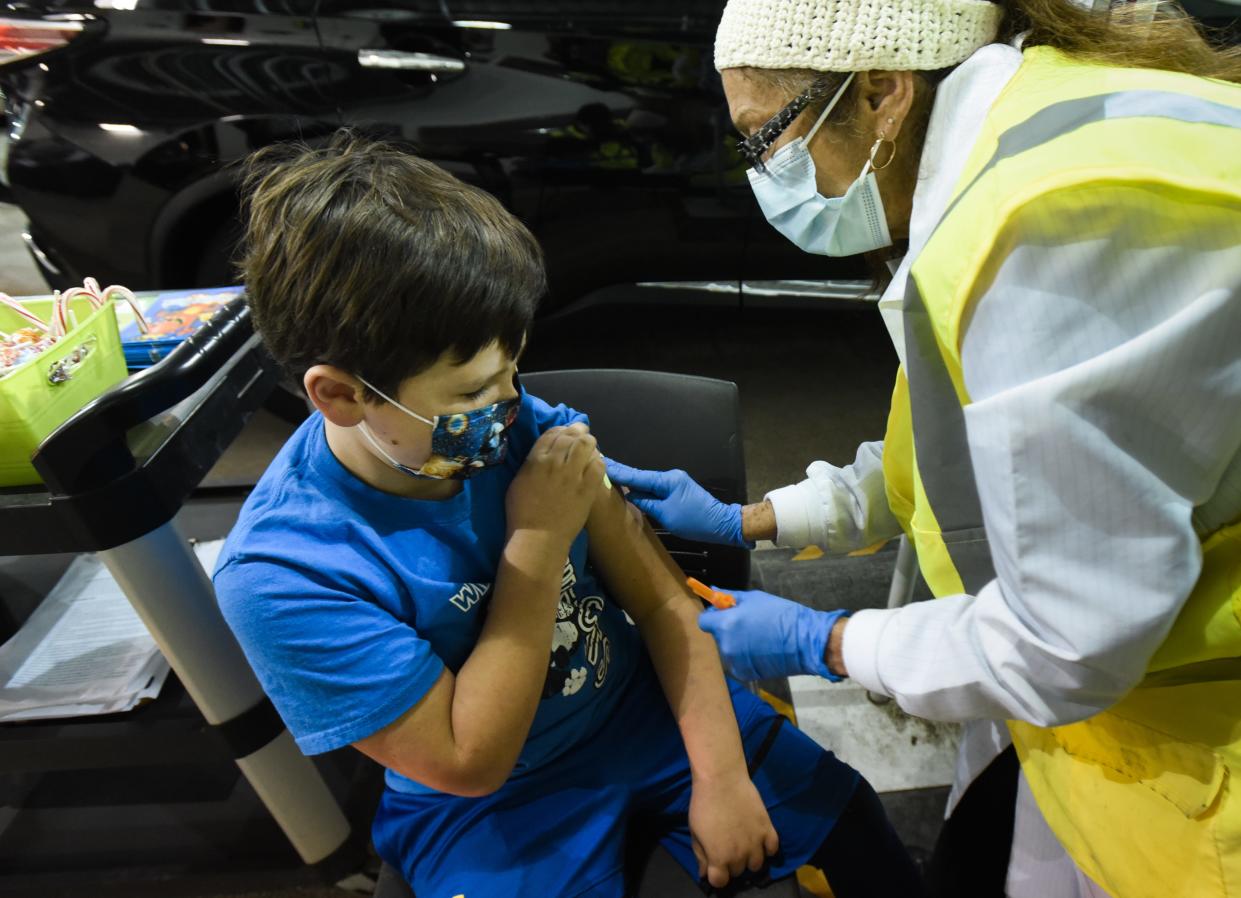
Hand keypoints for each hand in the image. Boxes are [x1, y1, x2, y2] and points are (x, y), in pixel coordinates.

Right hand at [506, 423, 602, 546]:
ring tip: (590, 446)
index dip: (561, 429)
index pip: (551, 433)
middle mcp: (555, 462)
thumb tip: (542, 454)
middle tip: (582, 433)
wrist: (538, 538)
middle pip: (571, 435)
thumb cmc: (521, 513)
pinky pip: (598, 465)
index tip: (566, 432)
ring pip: (587, 445)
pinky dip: (597, 461)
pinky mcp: (588, 488)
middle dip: (578, 432)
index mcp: (536, 460)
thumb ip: (530, 464)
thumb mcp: (518, 482)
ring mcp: (573, 474)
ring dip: (589, 443)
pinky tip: (595, 464)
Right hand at [603, 460, 750, 548]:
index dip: (619, 471)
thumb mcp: (667, 515)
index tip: (603, 462)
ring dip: (630, 480)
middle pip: (641, 476)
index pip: (638, 475)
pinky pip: (655, 488)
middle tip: (602, 463)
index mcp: (667, 480)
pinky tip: (630, 488)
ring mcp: (674, 483)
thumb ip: (647, 503)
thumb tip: (630, 494)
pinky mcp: (676, 491)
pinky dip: (641, 488)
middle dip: (622, 472)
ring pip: (647, 482)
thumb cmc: (695, 521)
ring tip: (610, 474)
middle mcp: (670, 477)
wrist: (721, 524)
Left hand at [689, 774, 778, 888]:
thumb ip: (701, 855)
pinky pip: (773, 849)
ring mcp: (756, 843)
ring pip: (757, 865)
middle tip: (726, 848)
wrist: (721, 780)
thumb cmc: (703, 805)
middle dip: (731, 864)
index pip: (720, 882)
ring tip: (743, 846)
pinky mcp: (768, 829)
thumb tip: (704, 873)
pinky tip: (759, 840)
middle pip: (738, 872)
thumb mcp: (695, 832)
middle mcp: (739, 856)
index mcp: (719, 858)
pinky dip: (767, 848)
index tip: (714, 865)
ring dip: (749, 859)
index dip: (716, 875)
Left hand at [698, 589, 848, 680]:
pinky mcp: (745, 674)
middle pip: (718, 635)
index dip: (713, 615)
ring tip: (760, 637)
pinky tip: (763, 650)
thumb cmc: (781, 615)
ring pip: (729, 649)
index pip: (703, 621)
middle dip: (728, 628)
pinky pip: (738, 662)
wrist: (805, 641)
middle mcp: (726, 645)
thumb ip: (730, 597)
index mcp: (726, 625)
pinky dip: (746, 657)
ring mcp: (735, 662)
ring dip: (737, 643)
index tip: (724, 613)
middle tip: (749, 623)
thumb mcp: (755, 599)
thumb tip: (713, 592)